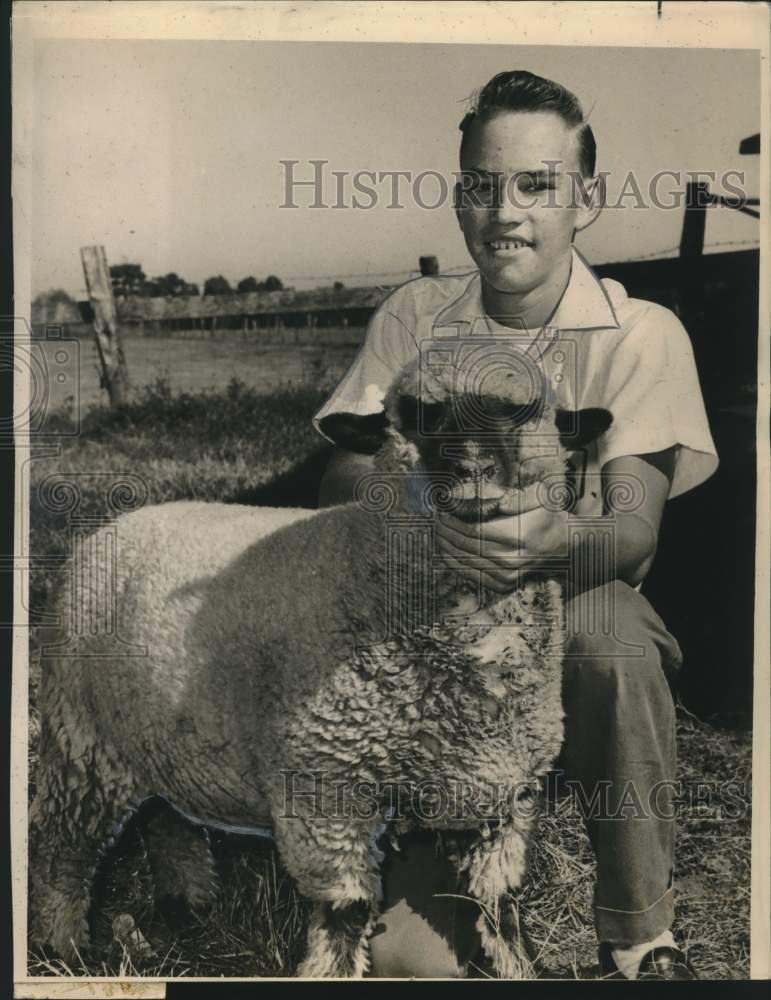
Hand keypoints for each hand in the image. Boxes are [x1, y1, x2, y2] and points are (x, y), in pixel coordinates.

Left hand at [435, 505, 569, 593]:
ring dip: (446, 547)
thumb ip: (521, 497)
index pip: (476, 530)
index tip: (442, 511)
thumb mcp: (542, 497)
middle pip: (467, 546)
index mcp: (518, 536)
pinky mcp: (504, 585)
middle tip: (435, 519)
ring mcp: (507, 576)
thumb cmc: (547, 517)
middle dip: (446, 532)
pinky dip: (455, 563)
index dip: (454, 522)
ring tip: (436, 532)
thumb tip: (500, 503)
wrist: (562, 545)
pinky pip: (471, 575)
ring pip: (466, 562)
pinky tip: (445, 550)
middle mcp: (511, 559)